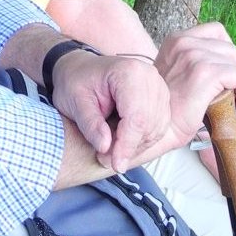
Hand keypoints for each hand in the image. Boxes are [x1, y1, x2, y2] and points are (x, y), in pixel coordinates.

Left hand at [49, 50, 175, 172]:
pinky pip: (158, 128)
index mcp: (128, 72)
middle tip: (104, 158)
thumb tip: (105, 147)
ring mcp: (158, 87)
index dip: (127, 145)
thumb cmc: (76, 81)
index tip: (115, 165)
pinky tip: (122, 142)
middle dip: (128, 148)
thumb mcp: (74, 102)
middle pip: (148, 125)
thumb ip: (90, 124)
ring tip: (109, 149)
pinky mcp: (160, 98)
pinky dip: (141, 140)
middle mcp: (149, 77)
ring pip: (155, 129)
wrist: (81, 70)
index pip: (136, 117)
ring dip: (135, 146)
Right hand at [153, 22, 235, 144]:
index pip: (216, 31)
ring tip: (233, 98)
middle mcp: (184, 42)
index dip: (225, 53)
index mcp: (176, 40)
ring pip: (234, 61)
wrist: (153, 125)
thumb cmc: (165, 106)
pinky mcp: (205, 73)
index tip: (225, 73)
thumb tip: (224, 65)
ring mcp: (194, 56)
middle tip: (231, 89)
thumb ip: (192, 61)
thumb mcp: (174, 72)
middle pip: (228, 47)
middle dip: (234, 68)